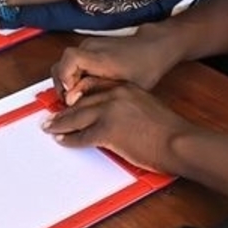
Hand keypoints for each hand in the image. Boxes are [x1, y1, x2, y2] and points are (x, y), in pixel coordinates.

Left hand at [42, 83, 196, 173]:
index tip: (67, 100)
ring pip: (76, 117)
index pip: (92, 86)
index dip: (76, 94)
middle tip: (50, 116)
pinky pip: (81, 136)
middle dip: (63, 110)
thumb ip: (128, 106)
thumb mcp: (146, 106)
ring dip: (60, 124)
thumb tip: (116, 117)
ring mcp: (110, 111)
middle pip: (81, 101)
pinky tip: (63, 140)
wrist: (177, 141)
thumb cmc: (168, 130)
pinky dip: (69, 140)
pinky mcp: (107, 130)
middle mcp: (115, 94)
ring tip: (49, 128)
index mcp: (125, 87)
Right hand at [52, 23, 183, 105]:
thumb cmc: (143, 67)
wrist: (152, 47)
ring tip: (76, 98)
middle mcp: (90, 47)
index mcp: (100, 56)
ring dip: (66, 82)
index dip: (65, 76)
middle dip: (61, 85)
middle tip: (69, 103)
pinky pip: (72, 62)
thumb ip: (95, 93)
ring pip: (65, 64)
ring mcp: (88, 45)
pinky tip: (82, 90)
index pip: (71, 58)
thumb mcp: (124, 86)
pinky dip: (72, 76)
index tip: (69, 94)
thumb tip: (71, 101)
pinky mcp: (89, 47)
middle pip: (61, 64)